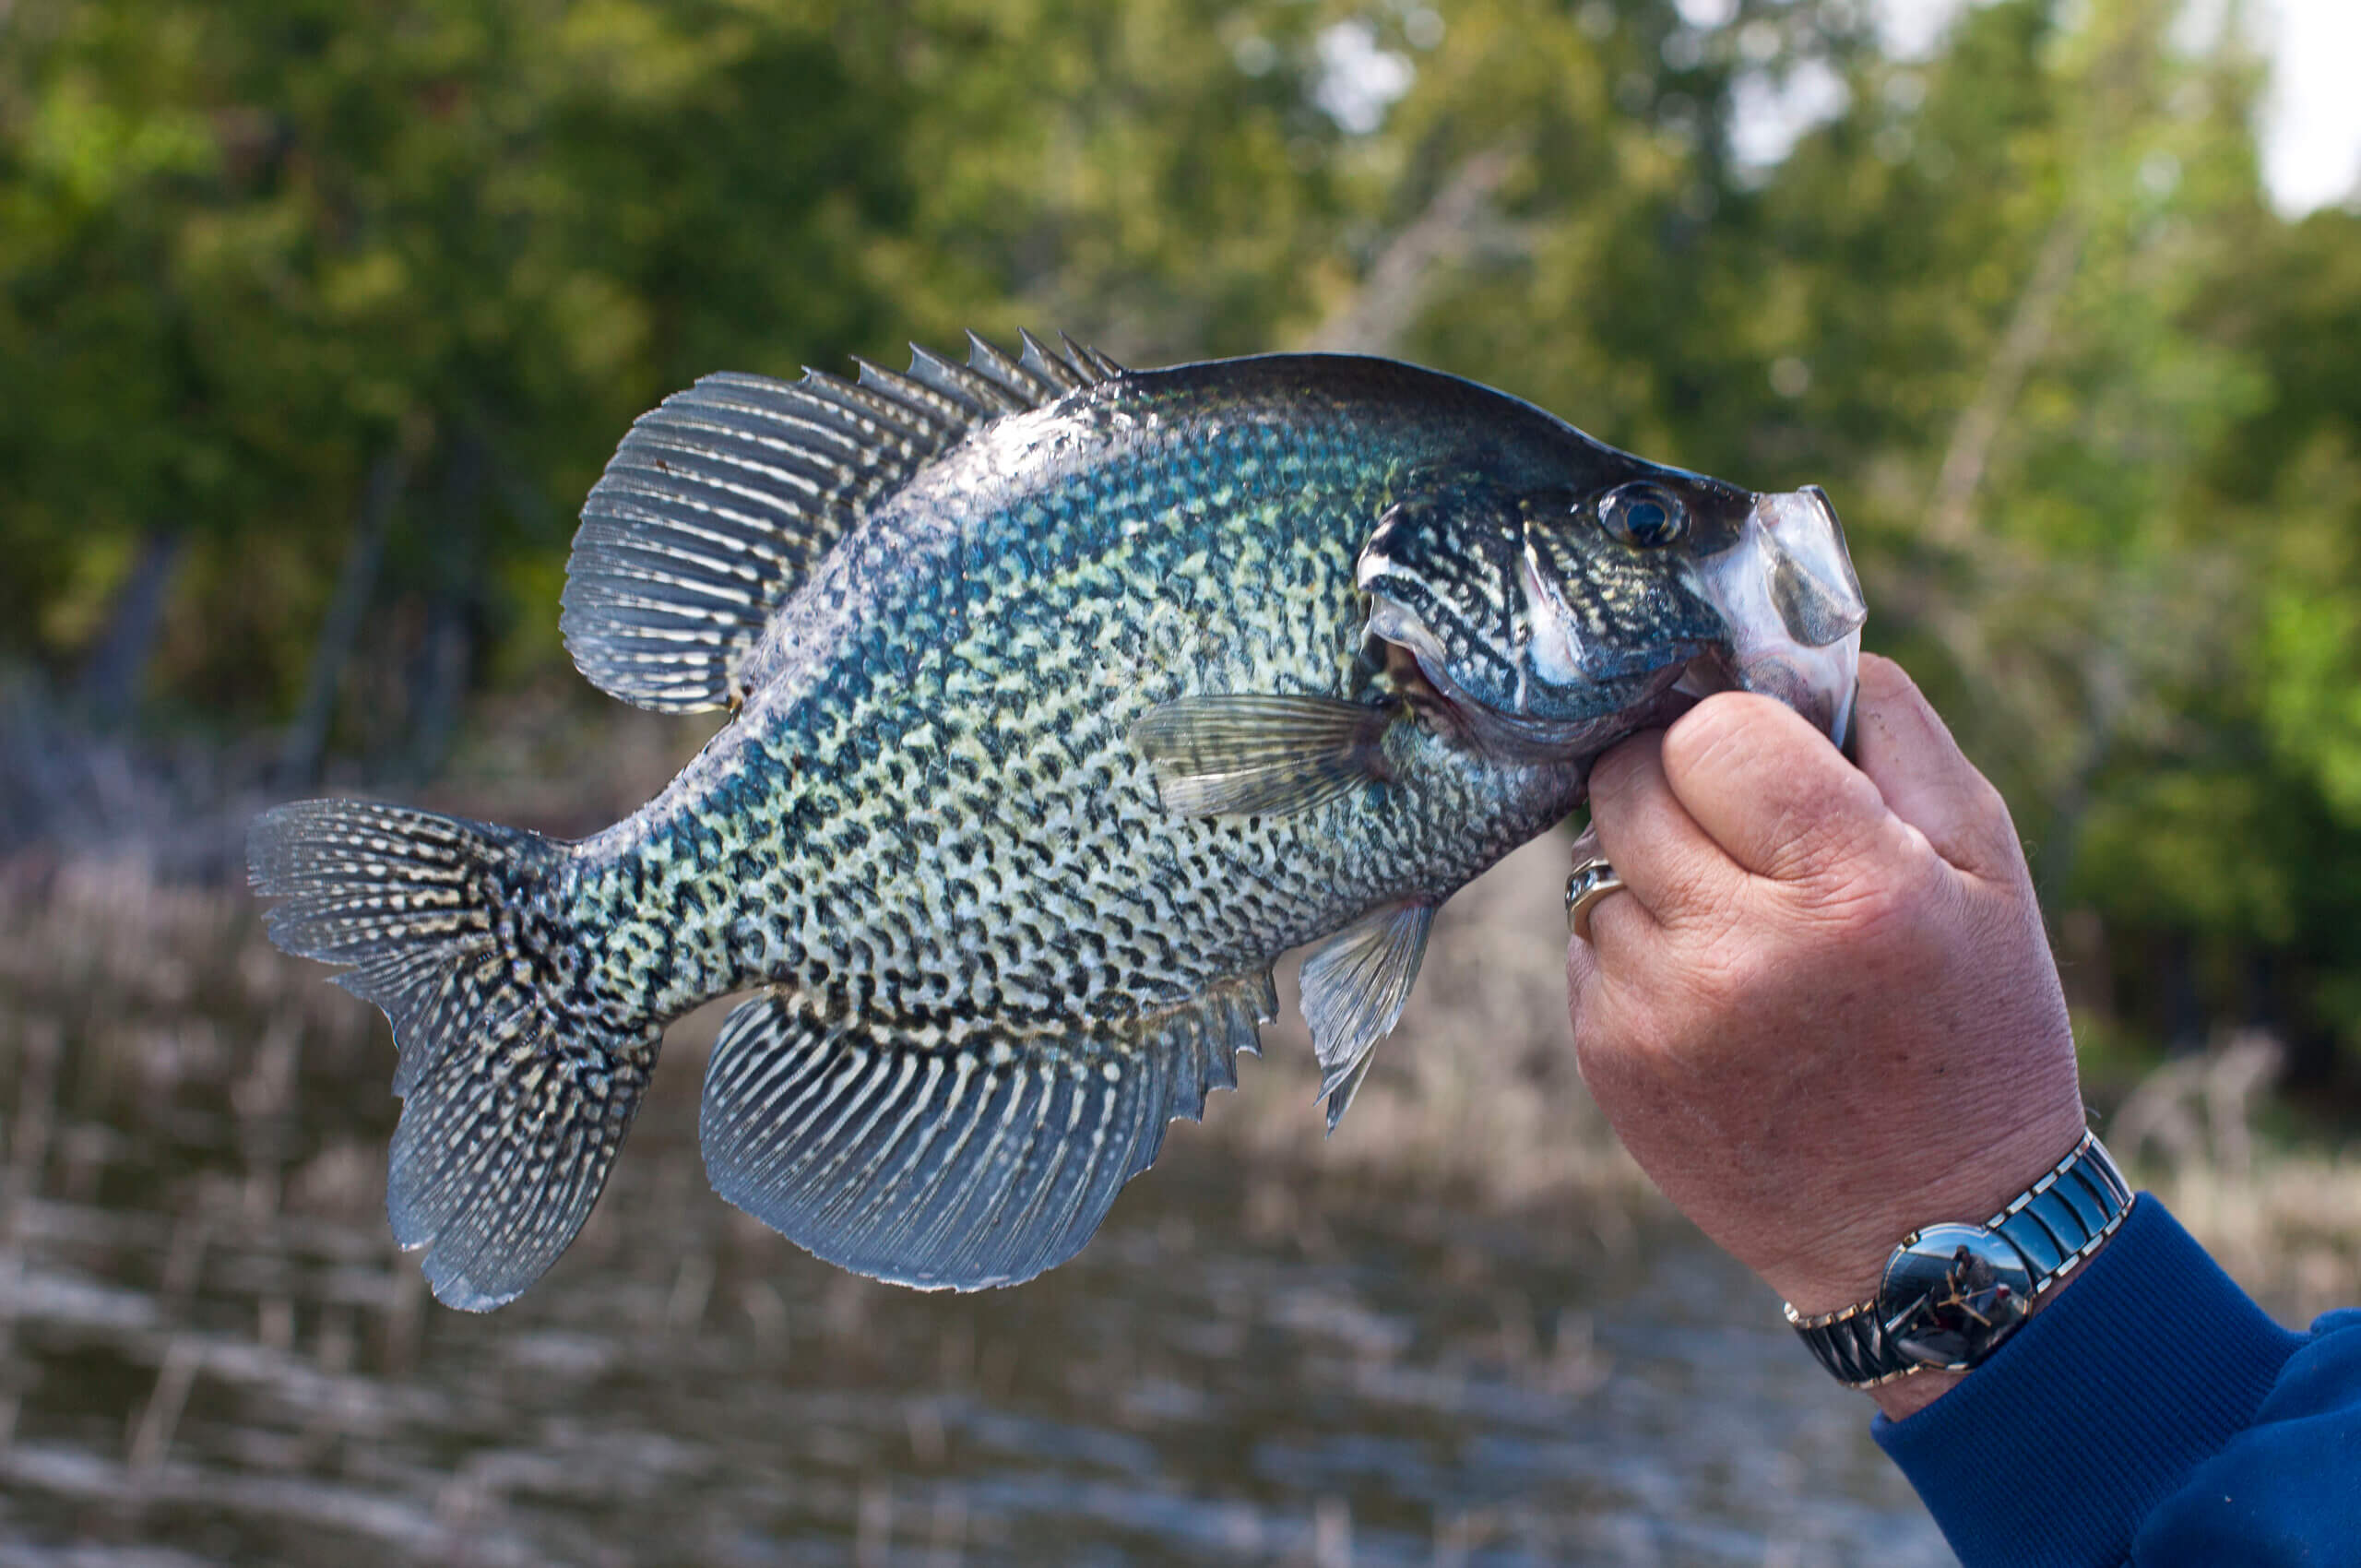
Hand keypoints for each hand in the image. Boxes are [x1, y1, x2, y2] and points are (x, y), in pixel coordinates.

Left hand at [1565, 653, 2087, 1418]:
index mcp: (1849, 889)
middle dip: (1674, 782)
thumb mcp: (1989, 871)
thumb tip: (1794, 647)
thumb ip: (1896, 737)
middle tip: (1732, 825)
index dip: (1736, 735)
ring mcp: (1659, 1013)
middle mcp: (1738, 952)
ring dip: (1650, 866)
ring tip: (1735, 920)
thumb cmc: (1972, 1031)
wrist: (1929, 1234)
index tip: (1766, 766)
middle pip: (1629, 783)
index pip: (1714, 731)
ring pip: (1593, 860)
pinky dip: (1633, 942)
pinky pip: (1585, 943)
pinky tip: (1710, 988)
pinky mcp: (1610, 1062)